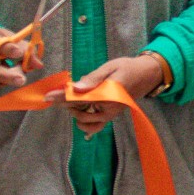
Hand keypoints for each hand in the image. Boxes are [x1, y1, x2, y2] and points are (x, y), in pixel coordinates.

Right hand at [0, 27, 28, 88]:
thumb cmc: (0, 41)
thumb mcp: (13, 38)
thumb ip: (26, 49)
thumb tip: (38, 65)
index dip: (7, 49)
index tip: (19, 53)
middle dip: (7, 75)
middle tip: (21, 80)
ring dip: (10, 78)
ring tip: (20, 74)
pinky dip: (5, 81)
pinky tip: (9, 73)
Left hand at [44, 54, 161, 134]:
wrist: (146, 76)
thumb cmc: (128, 68)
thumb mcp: (110, 67)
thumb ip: (93, 78)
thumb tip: (76, 87)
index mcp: (109, 94)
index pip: (80, 97)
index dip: (62, 97)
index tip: (47, 96)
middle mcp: (110, 108)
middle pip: (80, 109)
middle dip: (64, 103)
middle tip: (53, 96)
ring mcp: (110, 115)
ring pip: (86, 121)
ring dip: (74, 113)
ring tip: (69, 101)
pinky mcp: (110, 117)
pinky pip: (95, 127)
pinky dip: (84, 124)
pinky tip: (78, 114)